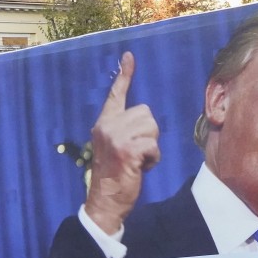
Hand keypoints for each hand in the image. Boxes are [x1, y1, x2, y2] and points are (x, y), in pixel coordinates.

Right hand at [83, 51, 160, 234]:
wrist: (104, 201)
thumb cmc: (113, 176)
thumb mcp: (113, 147)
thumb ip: (122, 130)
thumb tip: (142, 119)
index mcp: (104, 123)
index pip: (116, 94)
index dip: (124, 75)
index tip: (129, 56)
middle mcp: (108, 126)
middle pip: (146, 113)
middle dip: (148, 134)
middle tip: (135, 153)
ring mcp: (117, 137)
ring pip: (152, 128)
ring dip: (151, 147)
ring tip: (137, 161)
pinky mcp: (128, 150)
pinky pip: (153, 146)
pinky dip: (152, 159)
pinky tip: (140, 168)